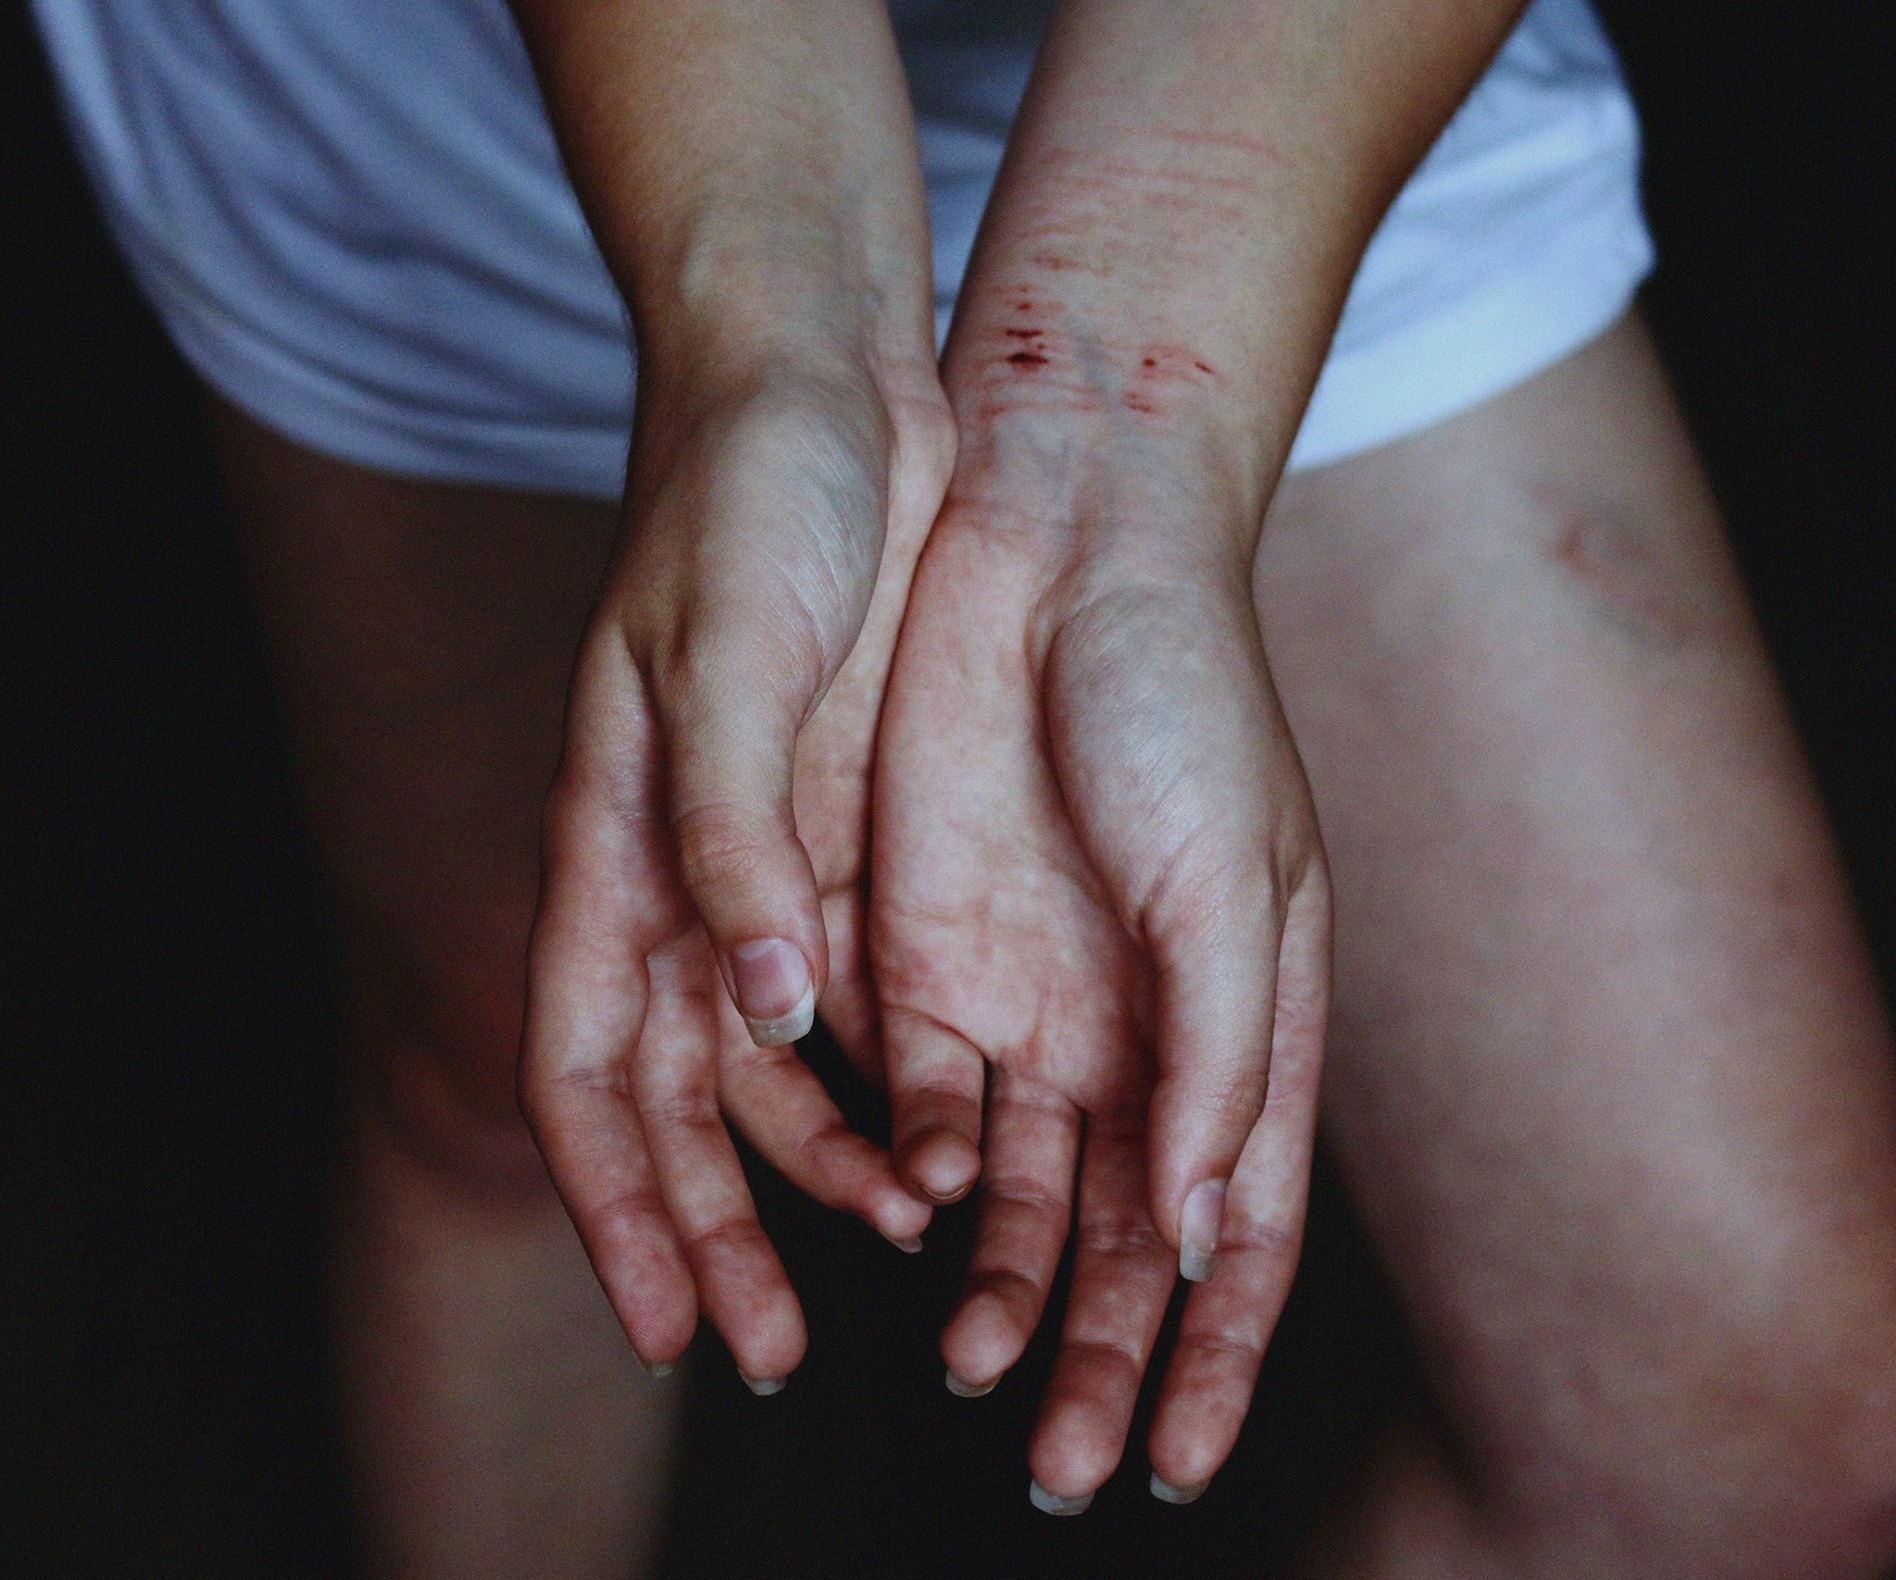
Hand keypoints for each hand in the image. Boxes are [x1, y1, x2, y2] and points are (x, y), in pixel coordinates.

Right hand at [520, 347, 954, 1384]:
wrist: (823, 382)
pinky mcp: (841, 830)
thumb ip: (732, 837)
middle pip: (675, 1102)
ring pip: (769, 1067)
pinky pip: (853, 991)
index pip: (583, 1070)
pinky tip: (935, 1136)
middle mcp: (676, 877)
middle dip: (713, 1231)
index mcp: (612, 845)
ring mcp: (761, 860)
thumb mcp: (733, 655)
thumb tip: (764, 1011)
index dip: (614, 1207)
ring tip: (891, 1250)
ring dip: (811, 1172)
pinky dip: (881, 1077)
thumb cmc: (752, 499)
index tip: (666, 1328)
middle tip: (772, 1350)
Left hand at [871, 316, 1330, 1504]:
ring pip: (1025, 1200)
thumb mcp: (1234, 878)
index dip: (1217, 1348)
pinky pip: (929, 1104)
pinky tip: (928, 1221)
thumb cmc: (1178, 699)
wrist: (1049, 552)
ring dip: (1011, 1296)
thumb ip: (1223, 1056)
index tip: (1184, 1458)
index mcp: (1244, 1021)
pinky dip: (932, 1176)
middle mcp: (1141, 1035)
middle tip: (1070, 1467)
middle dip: (1106, 1356)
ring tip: (982, 1377)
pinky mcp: (928, 959)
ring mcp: (1035, 1005)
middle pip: (1127, 1240)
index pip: (1239, 1227)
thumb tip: (1211, 1226)